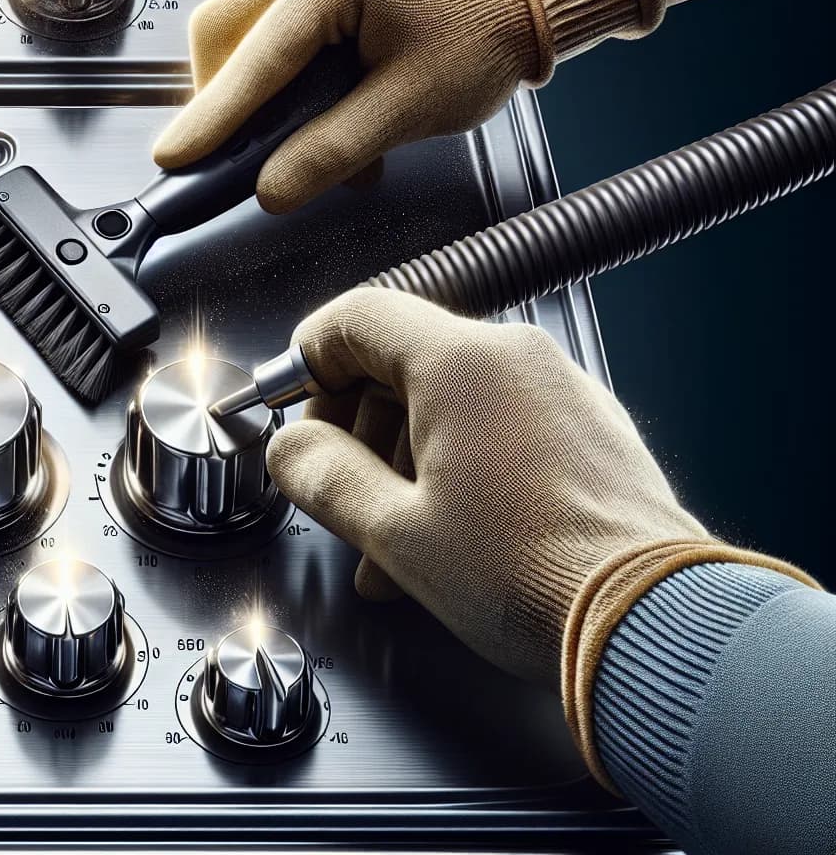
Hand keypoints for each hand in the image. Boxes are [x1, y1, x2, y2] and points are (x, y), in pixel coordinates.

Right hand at [152, 0, 663, 213]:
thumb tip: (270, 191)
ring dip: (252, 103)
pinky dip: (277, 95)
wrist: (522, 2)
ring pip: (238, 44)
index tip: (173, 159)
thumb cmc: (480, 36)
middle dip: (223, 104)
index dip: (212, 117)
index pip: (256, 59)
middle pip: (223, 38)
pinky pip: (267, 47)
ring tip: (293, 148)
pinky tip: (315, 127)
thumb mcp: (409, 108)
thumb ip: (333, 151)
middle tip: (235, 161)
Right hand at [263, 288, 711, 684]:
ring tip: (392, 544)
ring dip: (403, 461)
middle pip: (401, 363)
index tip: (290, 403)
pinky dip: (457, 469)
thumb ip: (322, 475)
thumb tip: (292, 448)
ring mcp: (562, 393)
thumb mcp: (393, 531)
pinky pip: (499, 429)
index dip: (307, 359)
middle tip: (336, 488)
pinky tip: (446, 539)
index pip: (356, 317)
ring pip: (449, 403)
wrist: (648, 621)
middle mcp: (518, 360)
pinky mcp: (589, 432)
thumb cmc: (534, 576)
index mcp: (462, 363)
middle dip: (355, 430)